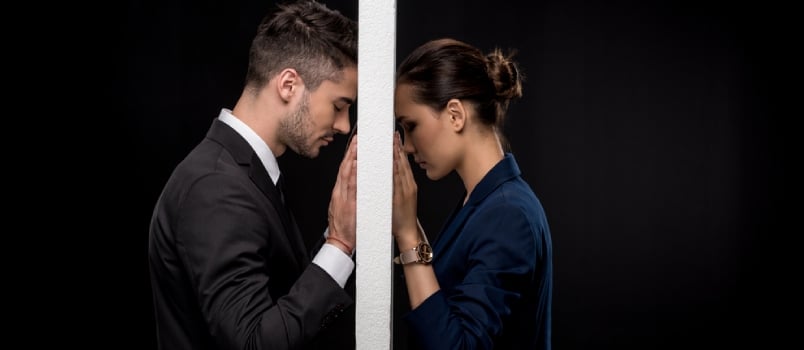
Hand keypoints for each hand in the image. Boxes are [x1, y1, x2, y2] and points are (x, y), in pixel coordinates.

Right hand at [327, 134, 356, 253]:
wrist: (340, 242)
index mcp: (339, 193)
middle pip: (344, 168)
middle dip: (350, 153)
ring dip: (352, 159)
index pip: (343, 170)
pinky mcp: (347, 204)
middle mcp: (339, 193)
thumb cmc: (343, 226)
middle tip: (357, 139)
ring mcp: (343, 198)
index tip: (355, 145)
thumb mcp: (342, 206)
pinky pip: (351, 187)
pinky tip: (356, 165)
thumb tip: (356, 181)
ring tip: (358, 146)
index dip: (349, 156)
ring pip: (346, 175)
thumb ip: (347, 194)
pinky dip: (353, 175)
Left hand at [392, 132, 418, 247]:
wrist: (408, 232)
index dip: (398, 149)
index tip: (393, 137)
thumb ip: (398, 184)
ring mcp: (405, 191)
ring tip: (389, 142)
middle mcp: (408, 185)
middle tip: (390, 134)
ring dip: (394, 155)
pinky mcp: (401, 197)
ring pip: (399, 169)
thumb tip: (390, 171)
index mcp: (409, 184)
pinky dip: (393, 170)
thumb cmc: (402, 216)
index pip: (403, 163)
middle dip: (396, 147)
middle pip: (402, 163)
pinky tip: (389, 162)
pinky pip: (396, 181)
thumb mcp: (403, 197)